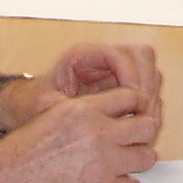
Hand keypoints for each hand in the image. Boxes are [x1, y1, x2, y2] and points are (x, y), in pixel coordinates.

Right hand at [0, 87, 160, 182]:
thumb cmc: (14, 156)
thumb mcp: (46, 116)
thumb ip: (77, 113)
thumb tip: (99, 114)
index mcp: (81, 110)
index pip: (131, 96)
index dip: (135, 107)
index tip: (134, 116)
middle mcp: (97, 133)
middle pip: (147, 126)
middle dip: (141, 134)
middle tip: (132, 142)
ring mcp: (102, 164)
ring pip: (147, 157)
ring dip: (136, 162)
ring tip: (122, 166)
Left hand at [8, 42, 163, 127]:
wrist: (31, 109)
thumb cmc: (34, 103)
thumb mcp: (42, 105)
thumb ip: (61, 107)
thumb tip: (86, 113)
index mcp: (82, 56)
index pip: (119, 54)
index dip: (131, 75)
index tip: (133, 99)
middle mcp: (103, 60)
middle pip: (142, 56)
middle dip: (147, 85)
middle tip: (145, 114)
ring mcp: (116, 73)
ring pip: (150, 72)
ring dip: (152, 97)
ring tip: (145, 124)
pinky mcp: (123, 88)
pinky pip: (148, 91)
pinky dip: (150, 107)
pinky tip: (141, 128)